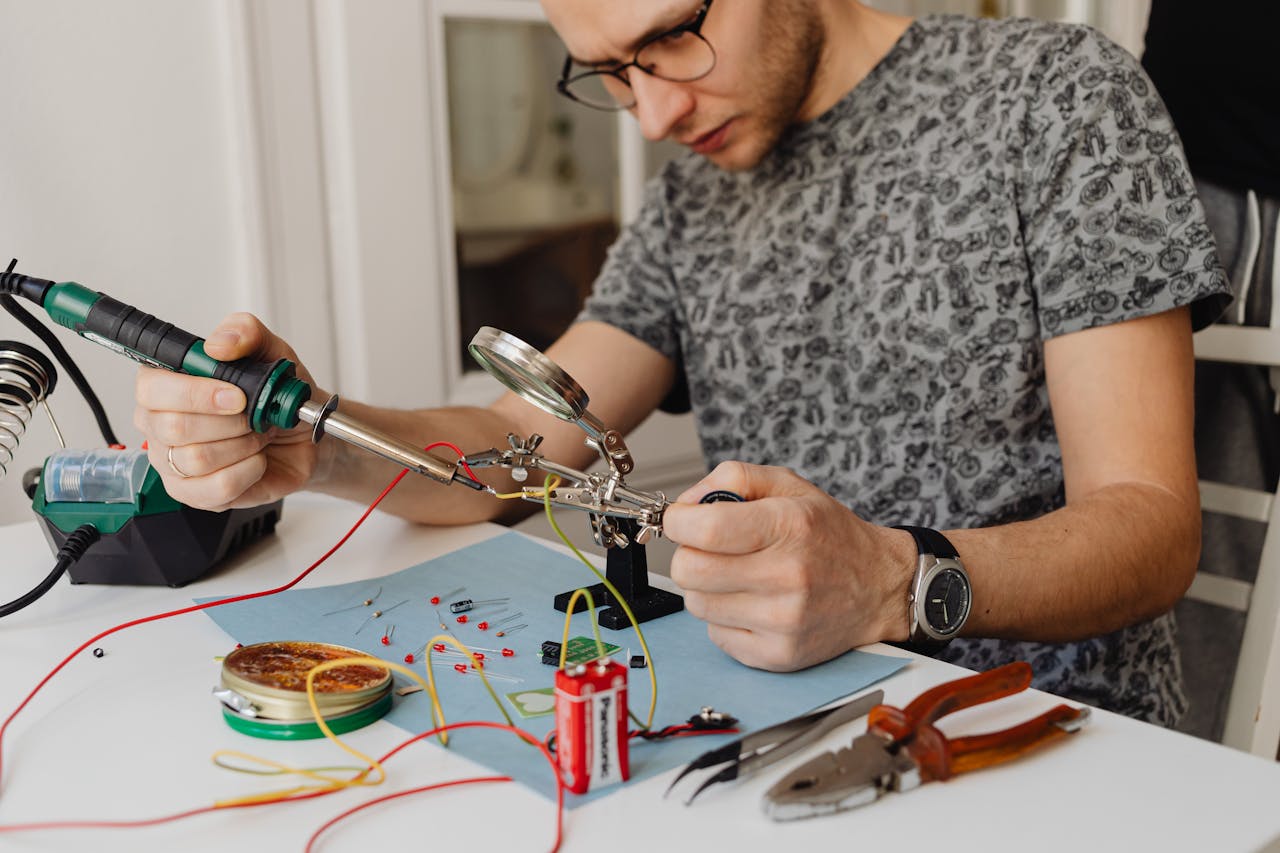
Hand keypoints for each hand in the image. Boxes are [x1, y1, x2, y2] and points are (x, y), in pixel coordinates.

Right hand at [133, 313, 320, 510]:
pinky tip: (256, 460)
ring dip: (243, 445)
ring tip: (256, 436)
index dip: (195, 394)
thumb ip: (245, 332)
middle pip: (174, 428)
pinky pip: (217, 487)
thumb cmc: (275, 396)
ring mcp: (173, 463)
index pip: (151, 389)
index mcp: (165, 385)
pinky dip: (249, 471)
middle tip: (253, 417)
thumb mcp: (271, 351)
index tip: (236, 396)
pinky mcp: (194, 494)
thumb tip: (219, 343)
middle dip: (230, 422)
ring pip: (196, 459)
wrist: (303, 436)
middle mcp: (159, 424)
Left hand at [662, 461, 914, 670]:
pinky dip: (724, 618)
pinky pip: (716, 635)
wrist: (879, 587)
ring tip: (739, 576)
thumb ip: (731, 478)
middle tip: (709, 550)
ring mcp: (783, 621)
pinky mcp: (778, 655)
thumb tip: (684, 505)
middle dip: (688, 555)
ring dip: (707, 588)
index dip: (678, 522)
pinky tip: (753, 604)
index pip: (704, 529)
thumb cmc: (829, 534)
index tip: (682, 520)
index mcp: (790, 526)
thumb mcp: (788, 485)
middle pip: (689, 571)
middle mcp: (788, 576)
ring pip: (697, 604)